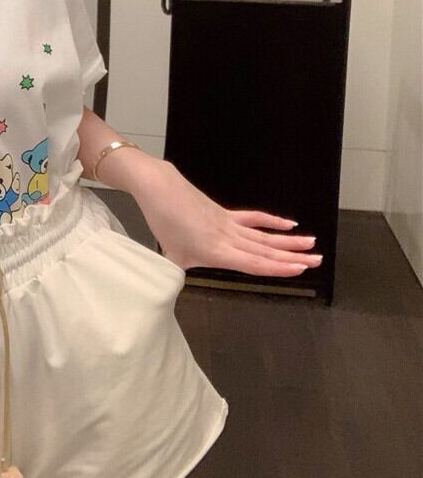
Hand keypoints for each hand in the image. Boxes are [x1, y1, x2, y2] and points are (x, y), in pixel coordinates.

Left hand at [131, 163, 322, 276]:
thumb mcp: (170, 257)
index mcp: (217, 253)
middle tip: (318, 261)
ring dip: (288, 241)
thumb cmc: (162, 223)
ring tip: (312, 244)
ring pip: (263, 235)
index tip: (301, 270)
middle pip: (266, 250)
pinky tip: (288, 223)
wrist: (159, 189)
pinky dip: (271, 221)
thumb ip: (179, 274)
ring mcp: (228, 224)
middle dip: (293, 257)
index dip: (279, 268)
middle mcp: (228, 240)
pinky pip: (252, 218)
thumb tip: (176, 288)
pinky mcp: (224, 213)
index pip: (255, 264)